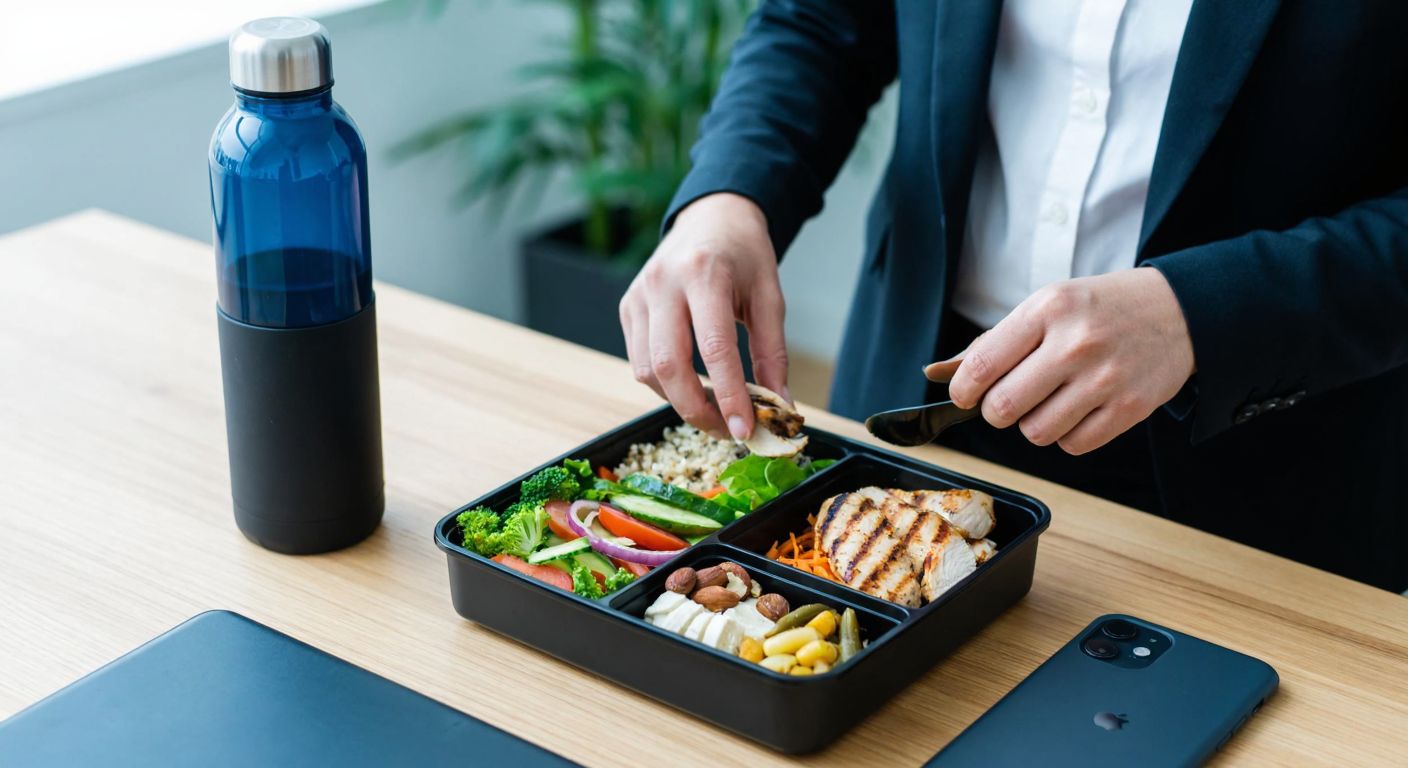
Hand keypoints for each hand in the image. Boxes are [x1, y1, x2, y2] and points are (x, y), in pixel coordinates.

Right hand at [619, 192, 788, 439]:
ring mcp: (639, 294)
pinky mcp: (627, 306)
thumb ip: (773, 353)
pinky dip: (663, 384)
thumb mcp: (770, 297)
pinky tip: (690, 385)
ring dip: (678, 401)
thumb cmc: (744, 255)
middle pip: (668, 365)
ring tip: (712, 411)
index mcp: (704, 273)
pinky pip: (638, 360)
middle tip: (726, 431)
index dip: (729, 395)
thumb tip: (780, 406)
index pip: (714, 347)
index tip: (744, 429)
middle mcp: (663, 282)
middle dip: (696, 409)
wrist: (711, 216)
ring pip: (646, 369)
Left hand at [938, 268, 1195, 454]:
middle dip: (997, 411)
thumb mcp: (1045, 307)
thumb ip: (991, 343)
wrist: (1179, 310)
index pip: (981, 366)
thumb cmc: (1098, 309)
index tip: (967, 394)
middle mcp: (1075, 343)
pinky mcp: (1130, 408)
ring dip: (1034, 424)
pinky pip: (1072, 446)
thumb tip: (935, 373)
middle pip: (1003, 408)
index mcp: (1047, 309)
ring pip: (1035, 433)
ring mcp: (1105, 377)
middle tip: (1011, 399)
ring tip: (1051, 400)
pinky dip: (1067, 436)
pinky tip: (1080, 410)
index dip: (963, 390)